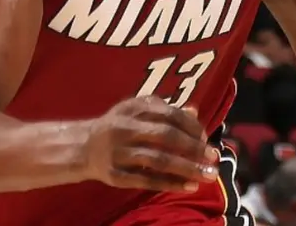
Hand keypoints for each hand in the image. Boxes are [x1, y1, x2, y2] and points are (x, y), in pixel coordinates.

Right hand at [83, 97, 218, 191]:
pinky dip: (170, 184)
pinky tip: (189, 186)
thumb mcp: (136, 111)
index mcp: (133, 109)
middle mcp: (124, 129)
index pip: (169, 115)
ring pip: (158, 160)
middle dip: (193, 148)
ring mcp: (118, 153)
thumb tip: (194, 111)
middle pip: (165, 137)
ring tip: (208, 175)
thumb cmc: (117, 126)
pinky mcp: (115, 175)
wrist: (82, 147)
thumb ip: (165, 110)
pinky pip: (147, 180)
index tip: (206, 138)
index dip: (191, 127)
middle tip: (213, 157)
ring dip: (186, 168)